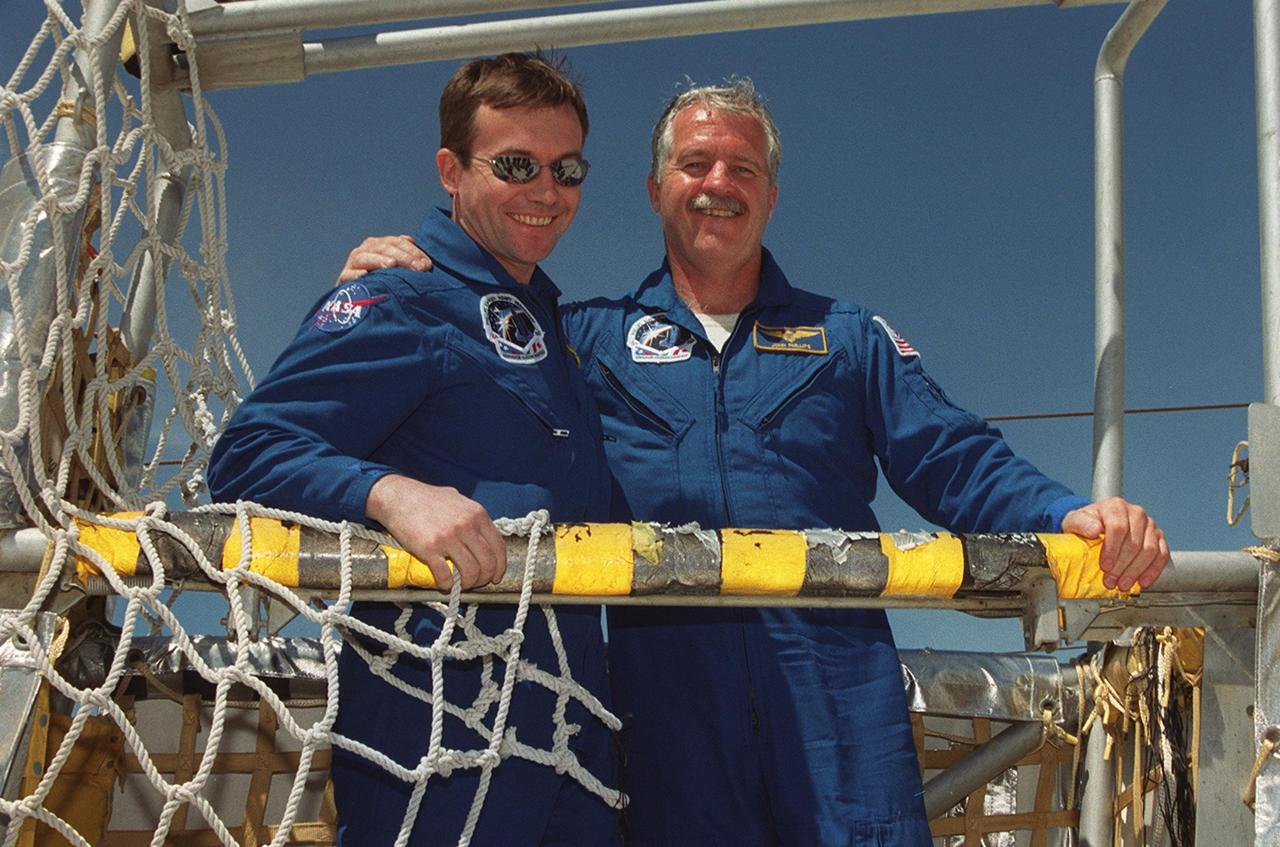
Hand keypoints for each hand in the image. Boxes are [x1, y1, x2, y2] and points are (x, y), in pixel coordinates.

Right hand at [338, 235, 432, 282]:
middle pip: (384, 248)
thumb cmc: (379, 281)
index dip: (413, 251)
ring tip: (391, 265)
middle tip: (419, 268)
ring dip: (378, 260)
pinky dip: (355, 275)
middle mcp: (364, 250)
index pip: (397, 242)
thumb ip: (403, 253)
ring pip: (365, 258)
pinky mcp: (343, 279)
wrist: (354, 298)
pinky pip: (348, 275)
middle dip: (403, 257)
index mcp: (378, 245)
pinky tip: (364, 275)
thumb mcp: (392, 266)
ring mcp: (353, 264)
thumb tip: (411, 240)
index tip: (427, 264)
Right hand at [365, 474, 505, 589]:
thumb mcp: (457, 499)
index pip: (498, 546)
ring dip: (469, 583)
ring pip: (471, 571)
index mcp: (477, 514)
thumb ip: (471, 514)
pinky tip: (445, 584)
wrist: (398, 497)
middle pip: (487, 562)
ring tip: (462, 585)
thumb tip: (480, 530)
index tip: (495, 576)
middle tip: (478, 583)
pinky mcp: (429, 549)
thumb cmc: (426, 498)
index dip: (499, 566)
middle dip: (485, 578)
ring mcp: (448, 537)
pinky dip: (447, 585)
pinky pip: (445, 575)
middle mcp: (466, 526)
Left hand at [1061, 496, 1168, 590]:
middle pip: (1134, 542)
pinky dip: (1153, 571)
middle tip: (1111, 581)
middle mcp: (1136, 513)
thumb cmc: (1085, 524)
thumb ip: (1081, 523)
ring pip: (1150, 550)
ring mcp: (1150, 525)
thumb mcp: (1075, 521)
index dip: (1112, 550)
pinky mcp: (1159, 537)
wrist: (1096, 524)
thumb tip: (1094, 530)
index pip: (1118, 528)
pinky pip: (1162, 555)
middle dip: (1122, 566)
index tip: (1104, 566)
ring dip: (1136, 571)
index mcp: (1116, 506)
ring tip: (1123, 584)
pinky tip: (1143, 582)